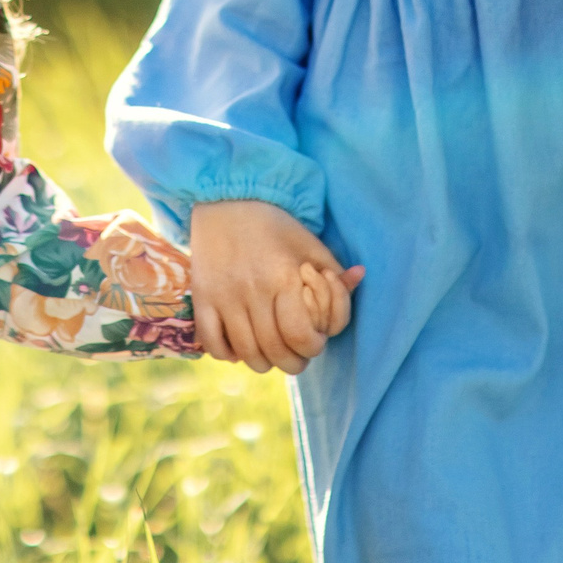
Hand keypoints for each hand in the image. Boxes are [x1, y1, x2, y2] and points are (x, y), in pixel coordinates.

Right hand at [189, 200, 364, 375]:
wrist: (226, 201)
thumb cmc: (275, 225)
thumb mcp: (309, 243)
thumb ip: (334, 270)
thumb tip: (359, 277)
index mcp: (284, 277)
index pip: (300, 337)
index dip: (313, 347)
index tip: (315, 340)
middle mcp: (253, 291)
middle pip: (275, 352)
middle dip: (293, 362)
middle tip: (297, 354)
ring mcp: (224, 297)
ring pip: (246, 355)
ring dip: (264, 362)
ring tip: (272, 352)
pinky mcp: (202, 298)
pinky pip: (214, 345)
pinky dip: (229, 355)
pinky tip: (240, 346)